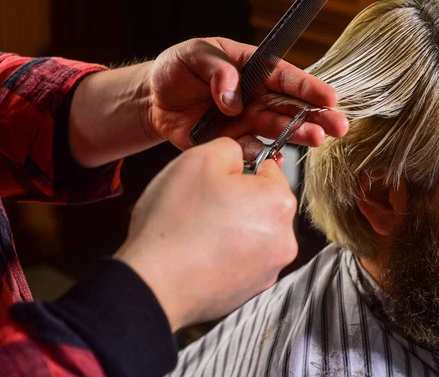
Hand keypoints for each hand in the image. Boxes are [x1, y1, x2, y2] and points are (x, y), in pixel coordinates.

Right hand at [113, 137, 297, 330]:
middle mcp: (284, 238)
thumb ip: (230, 148)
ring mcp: (270, 268)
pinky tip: (200, 252)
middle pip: (263, 203)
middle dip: (237, 199)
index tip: (218, 178)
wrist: (154, 284)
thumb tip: (239, 155)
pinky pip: (243, 259)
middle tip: (202, 204)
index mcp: (278, 202)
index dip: (240, 168)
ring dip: (232, 227)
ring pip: (253, 232)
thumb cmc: (176, 224)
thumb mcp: (199, 159)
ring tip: (198, 230)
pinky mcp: (253, 289)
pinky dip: (226, 253)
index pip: (269, 169)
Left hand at [146, 37, 347, 148]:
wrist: (154, 100)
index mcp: (253, 70)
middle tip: (338, 126)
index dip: (309, 87)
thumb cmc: (177, 69)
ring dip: (299, 135)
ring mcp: (247, 122)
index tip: (330, 97)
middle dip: (317, 115)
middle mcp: (256, 97)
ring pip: (279, 130)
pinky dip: (265, 158)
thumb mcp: (194, 55)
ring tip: (318, 139)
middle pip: (292, 106)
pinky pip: (253, 152)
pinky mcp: (233, 143)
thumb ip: (216, 70)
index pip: (286, 77)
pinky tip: (277, 160)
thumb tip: (233, 99)